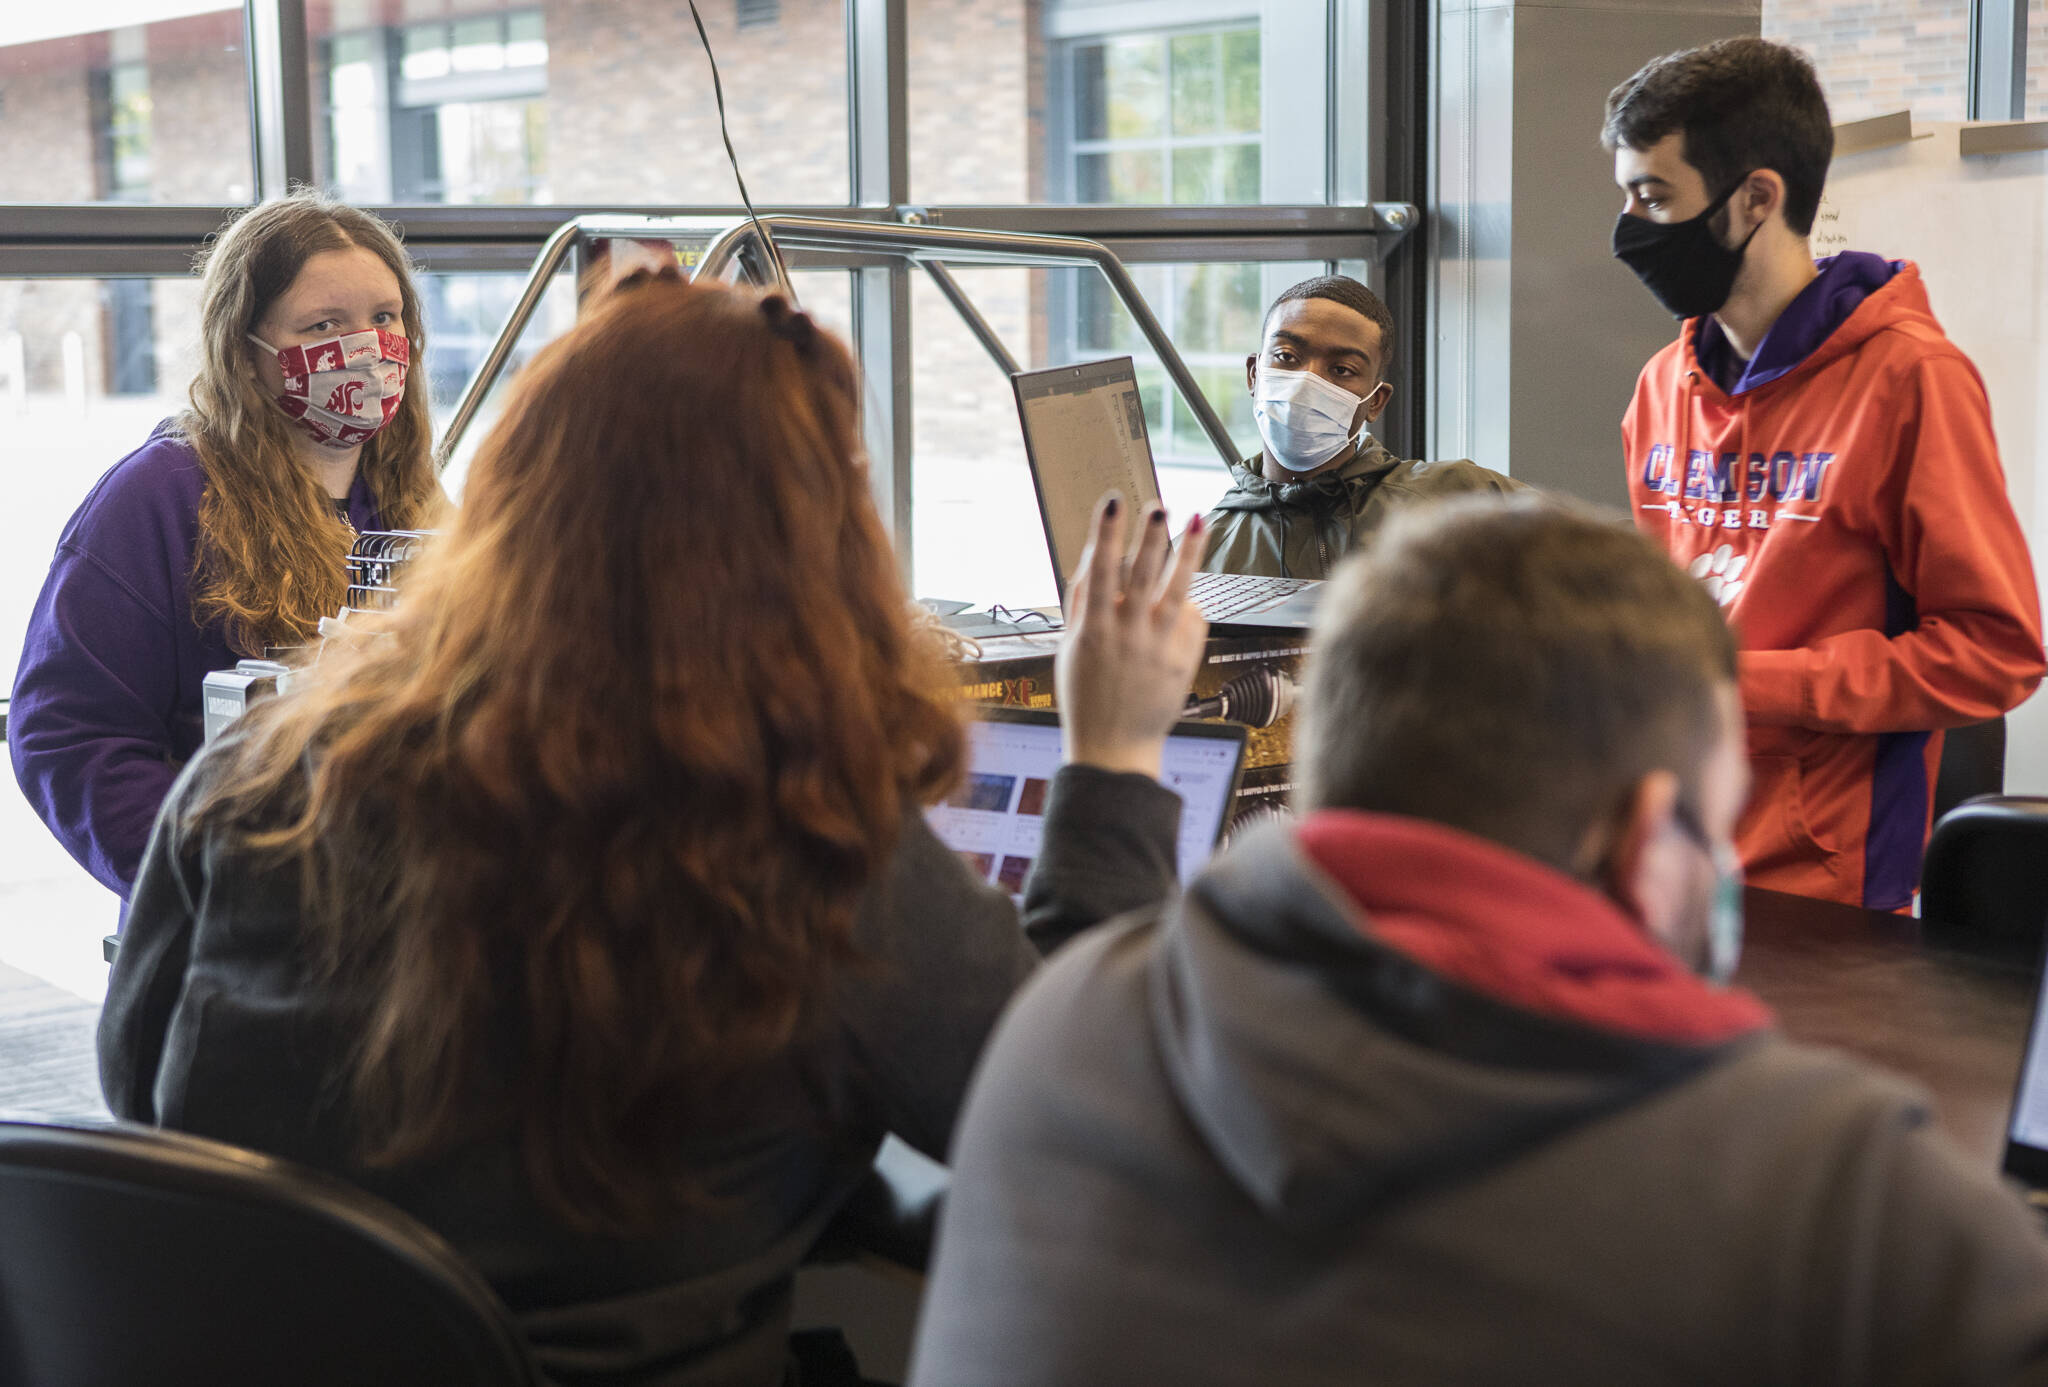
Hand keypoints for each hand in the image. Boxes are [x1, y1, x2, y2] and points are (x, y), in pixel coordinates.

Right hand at [1056, 493, 1209, 778]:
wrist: (1114, 748)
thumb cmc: (1085, 695)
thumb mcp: (1070, 648)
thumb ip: (1080, 602)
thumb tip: (1091, 556)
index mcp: (1094, 632)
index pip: (1100, 573)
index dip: (1106, 535)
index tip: (1113, 502)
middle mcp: (1128, 637)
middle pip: (1143, 577)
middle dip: (1151, 538)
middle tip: (1160, 507)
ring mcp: (1159, 650)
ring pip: (1178, 591)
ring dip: (1189, 553)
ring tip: (1198, 520)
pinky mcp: (1184, 662)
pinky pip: (1191, 619)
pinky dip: (1186, 604)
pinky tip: (1180, 599)